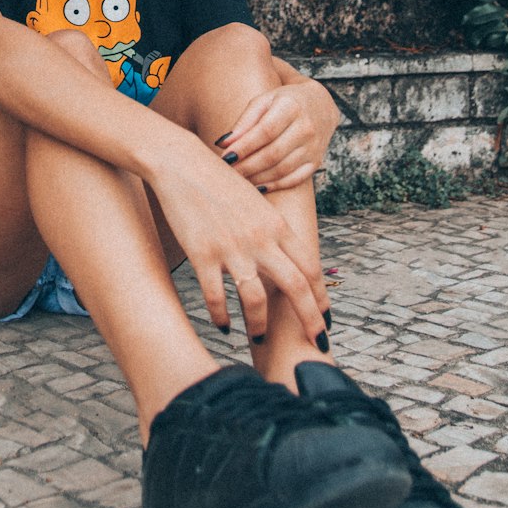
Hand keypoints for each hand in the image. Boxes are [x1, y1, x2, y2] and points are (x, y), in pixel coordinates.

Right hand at [149, 139, 328, 343]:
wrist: (182, 164)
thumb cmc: (218, 181)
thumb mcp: (256, 201)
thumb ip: (272, 229)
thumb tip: (285, 256)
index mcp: (276, 224)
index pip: (310, 267)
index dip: (321, 296)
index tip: (325, 317)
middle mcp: (260, 238)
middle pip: (296, 287)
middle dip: (310, 320)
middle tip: (316, 344)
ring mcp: (232, 248)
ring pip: (257, 299)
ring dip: (259, 324)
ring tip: (258, 338)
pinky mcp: (203, 254)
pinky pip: (216, 296)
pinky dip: (221, 316)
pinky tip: (222, 324)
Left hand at [221, 80, 338, 191]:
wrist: (320, 105)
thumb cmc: (283, 101)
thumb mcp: (264, 101)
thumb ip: (244, 121)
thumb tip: (223, 143)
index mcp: (291, 107)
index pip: (265, 131)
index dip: (245, 146)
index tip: (226, 156)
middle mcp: (306, 127)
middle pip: (273, 153)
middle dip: (248, 166)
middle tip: (229, 171)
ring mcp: (314, 147)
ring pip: (282, 169)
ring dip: (258, 177)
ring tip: (240, 179)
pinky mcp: (316, 162)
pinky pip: (294, 179)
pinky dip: (275, 185)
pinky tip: (258, 186)